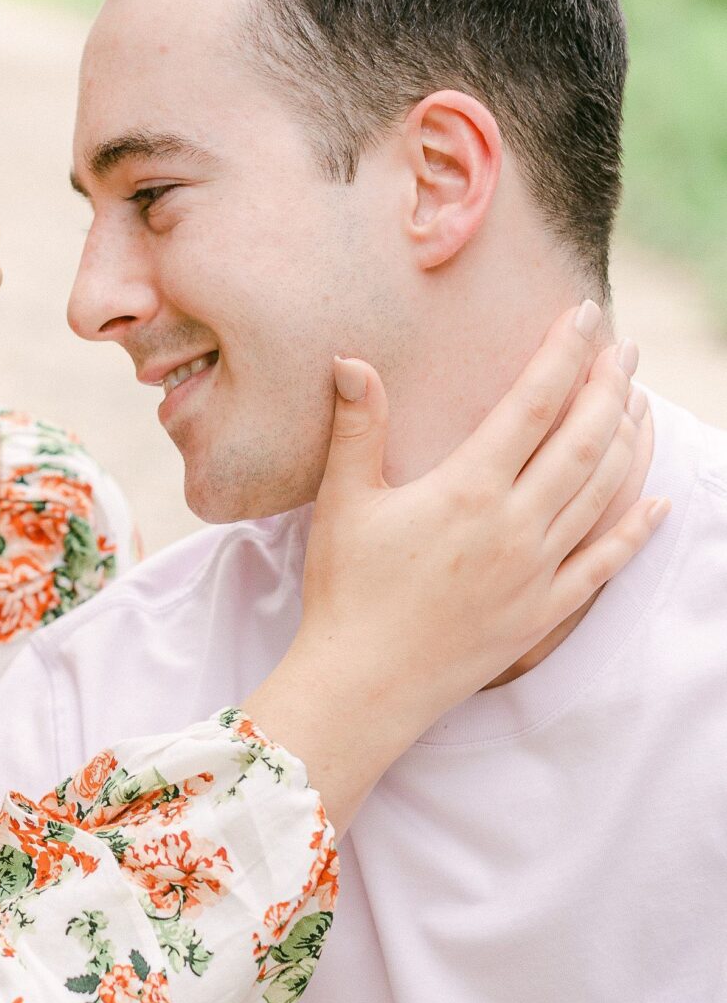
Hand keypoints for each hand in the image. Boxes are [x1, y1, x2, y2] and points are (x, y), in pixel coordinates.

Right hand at [246, 301, 664, 828]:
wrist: (364, 684)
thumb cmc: (346, 591)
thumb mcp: (344, 501)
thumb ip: (358, 426)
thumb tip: (350, 360)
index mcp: (468, 488)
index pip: (533, 404)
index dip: (564, 355)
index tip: (585, 317)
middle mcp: (515, 524)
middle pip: (584, 441)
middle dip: (610, 387)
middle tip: (624, 349)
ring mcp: (537, 569)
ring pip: (604, 492)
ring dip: (630, 441)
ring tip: (640, 402)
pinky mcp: (545, 611)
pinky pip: (605, 562)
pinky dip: (636, 528)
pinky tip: (658, 502)